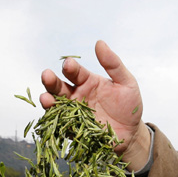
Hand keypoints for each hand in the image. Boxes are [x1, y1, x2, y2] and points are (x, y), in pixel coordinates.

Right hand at [40, 40, 150, 167]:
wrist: (132, 134)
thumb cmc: (129, 106)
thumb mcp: (126, 83)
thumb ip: (113, 64)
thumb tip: (99, 42)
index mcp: (87, 81)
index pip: (74, 72)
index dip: (70, 67)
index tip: (68, 65)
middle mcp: (76, 95)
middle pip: (59, 86)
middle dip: (51, 81)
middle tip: (47, 75)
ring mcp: (73, 113)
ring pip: (56, 105)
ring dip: (49, 100)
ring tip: (46, 98)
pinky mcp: (73, 130)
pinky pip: (62, 125)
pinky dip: (55, 122)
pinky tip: (53, 118)